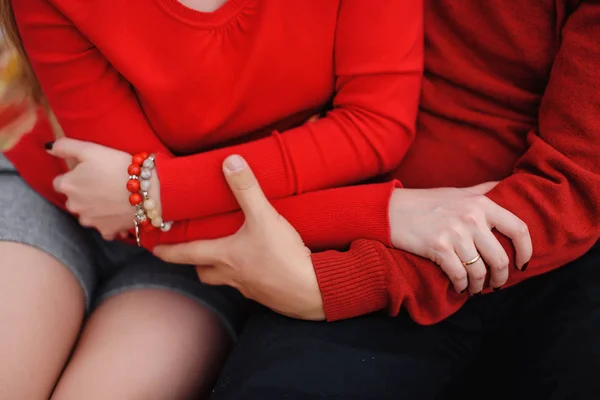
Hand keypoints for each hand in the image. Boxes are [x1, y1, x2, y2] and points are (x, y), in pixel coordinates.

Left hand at [48, 138, 160, 239]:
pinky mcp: (107, 231)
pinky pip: (104, 228)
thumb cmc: (119, 167)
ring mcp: (91, 221)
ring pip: (87, 215)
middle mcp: (75, 206)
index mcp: (68, 185)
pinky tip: (120, 213)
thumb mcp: (91, 149)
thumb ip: (65, 146)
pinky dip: (109, 222)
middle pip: (73, 200)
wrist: (147, 191)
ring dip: (96, 209)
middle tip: (104, 184)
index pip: (60, 182)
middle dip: (84, 194)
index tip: (90, 173)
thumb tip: (48, 148)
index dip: (75, 176)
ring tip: (113, 198)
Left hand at [154, 155, 324, 320]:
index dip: (168, 251)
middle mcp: (233, 275)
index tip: (153, 250)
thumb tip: (230, 161)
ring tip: (228, 254)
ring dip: (221, 269)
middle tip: (193, 251)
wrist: (311, 290)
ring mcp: (250, 288)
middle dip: (196, 262)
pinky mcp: (268, 294)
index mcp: (225, 256)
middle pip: (204, 273)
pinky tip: (259, 265)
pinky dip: (247, 275)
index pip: (187, 254)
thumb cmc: (283, 256)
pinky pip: (249, 285)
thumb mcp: (264, 217)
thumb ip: (247, 189)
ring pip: (226, 280)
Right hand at [389, 183, 531, 293]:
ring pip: (479, 271)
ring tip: (476, 289)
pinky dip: (462, 286)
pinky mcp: (438, 247)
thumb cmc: (427, 202)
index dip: (526, 250)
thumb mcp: (459, 191)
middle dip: (501, 278)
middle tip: (497, 284)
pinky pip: (459, 275)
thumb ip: (484, 190)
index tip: (523, 264)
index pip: (518, 228)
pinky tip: (460, 288)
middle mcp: (471, 217)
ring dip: (480, 286)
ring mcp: (454, 233)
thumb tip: (509, 186)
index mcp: (481, 203)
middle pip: (500, 258)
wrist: (392, 210)